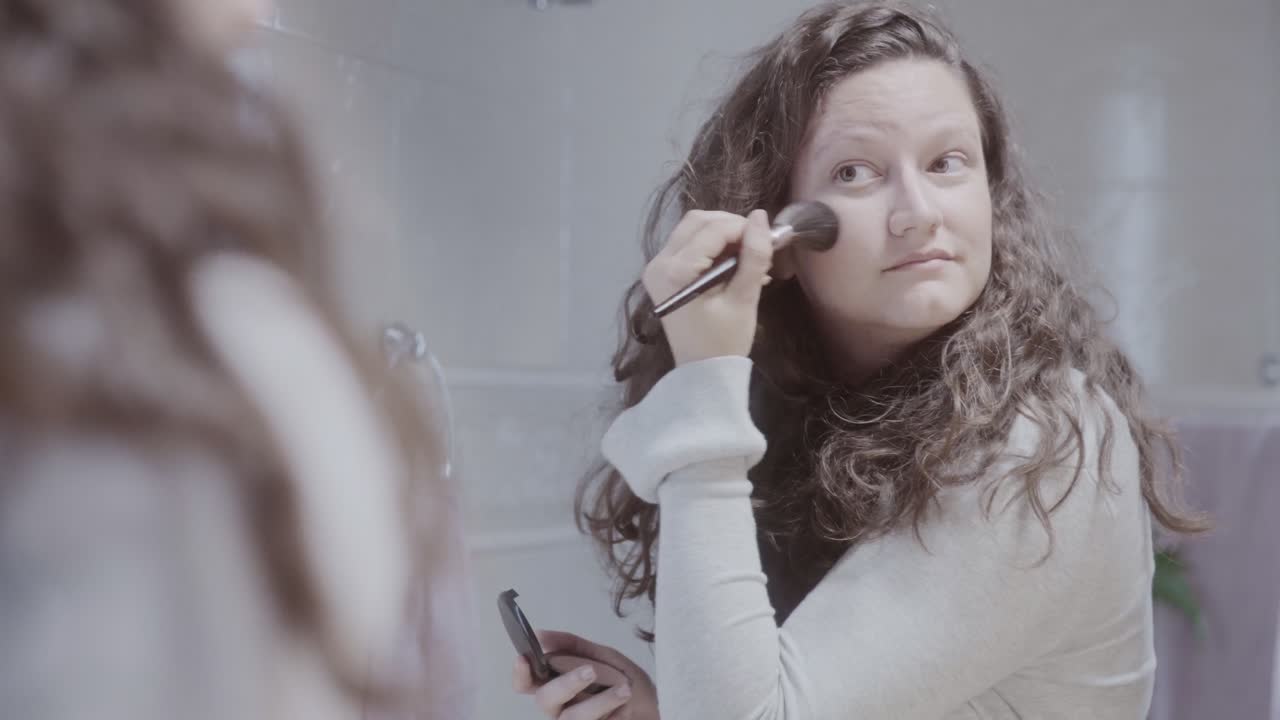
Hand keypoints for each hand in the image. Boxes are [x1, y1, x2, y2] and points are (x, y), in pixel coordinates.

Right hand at [513, 630, 658, 719]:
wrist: (655, 706)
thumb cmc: (625, 681)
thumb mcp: (603, 656)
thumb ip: (572, 646)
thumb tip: (540, 635)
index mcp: (556, 684)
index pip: (525, 682)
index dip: (520, 673)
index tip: (525, 657)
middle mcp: (560, 707)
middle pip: (545, 700)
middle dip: (567, 683)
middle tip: (590, 670)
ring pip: (571, 719)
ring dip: (599, 702)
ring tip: (624, 690)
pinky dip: (613, 715)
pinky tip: (626, 707)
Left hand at [642, 209, 773, 365]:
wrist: (702, 372)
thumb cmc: (724, 341)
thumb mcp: (744, 299)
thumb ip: (754, 256)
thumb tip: (761, 217)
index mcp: (675, 272)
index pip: (713, 230)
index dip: (744, 228)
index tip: (768, 239)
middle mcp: (658, 263)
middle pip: (697, 221)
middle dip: (731, 226)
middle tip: (757, 246)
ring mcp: (656, 267)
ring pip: (692, 228)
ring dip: (722, 234)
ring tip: (747, 257)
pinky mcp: (662, 273)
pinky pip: (688, 244)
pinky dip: (712, 246)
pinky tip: (733, 264)